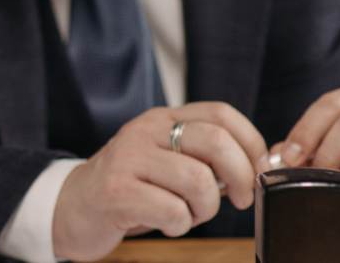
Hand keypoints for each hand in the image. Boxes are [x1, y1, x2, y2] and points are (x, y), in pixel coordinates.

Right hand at [52, 103, 267, 260]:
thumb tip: (265, 163)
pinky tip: (166, 223)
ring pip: (198, 180)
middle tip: (239, 200)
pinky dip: (180, 225)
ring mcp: (128, 159)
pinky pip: (173, 210)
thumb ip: (208, 158)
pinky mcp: (116, 191)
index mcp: (162, 119)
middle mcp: (145, 131)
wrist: (73, 207)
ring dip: (206, 209)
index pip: (221, 113)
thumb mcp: (168, 162)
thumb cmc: (132, 189)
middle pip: (215, 141)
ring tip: (190, 214)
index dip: (252, 143)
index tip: (258, 172)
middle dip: (241, 178)